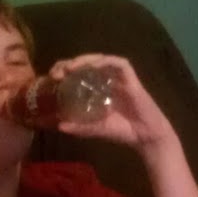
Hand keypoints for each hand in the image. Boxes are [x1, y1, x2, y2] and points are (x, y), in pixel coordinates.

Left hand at [48, 54, 177, 151]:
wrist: (145, 137)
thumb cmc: (122, 131)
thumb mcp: (96, 129)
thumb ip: (80, 127)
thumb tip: (59, 126)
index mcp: (98, 89)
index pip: (79, 73)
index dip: (65, 71)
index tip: (52, 78)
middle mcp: (107, 80)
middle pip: (87, 63)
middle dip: (70, 64)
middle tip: (57, 72)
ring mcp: (119, 77)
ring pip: (100, 59)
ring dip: (84, 60)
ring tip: (70, 67)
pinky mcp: (131, 78)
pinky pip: (118, 63)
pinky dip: (104, 62)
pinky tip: (92, 66)